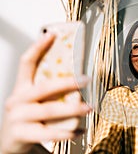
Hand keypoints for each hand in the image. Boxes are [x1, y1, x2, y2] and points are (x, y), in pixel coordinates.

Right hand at [0, 33, 90, 153]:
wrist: (8, 145)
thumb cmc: (27, 119)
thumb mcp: (33, 102)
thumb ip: (49, 92)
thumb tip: (78, 79)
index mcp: (21, 88)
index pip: (27, 63)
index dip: (38, 47)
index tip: (52, 35)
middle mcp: (17, 101)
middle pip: (44, 87)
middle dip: (68, 82)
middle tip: (86, 80)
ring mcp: (17, 118)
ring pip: (50, 110)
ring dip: (73, 109)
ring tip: (90, 107)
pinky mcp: (22, 135)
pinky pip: (50, 133)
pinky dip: (68, 132)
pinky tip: (80, 130)